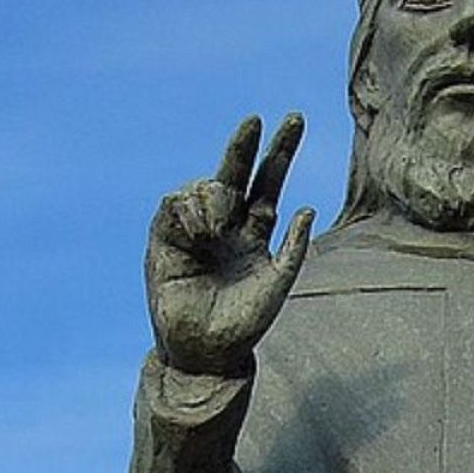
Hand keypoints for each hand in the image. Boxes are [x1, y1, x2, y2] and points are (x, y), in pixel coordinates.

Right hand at [147, 114, 314, 375]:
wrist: (206, 352)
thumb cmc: (245, 324)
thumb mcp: (278, 285)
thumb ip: (293, 249)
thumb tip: (307, 208)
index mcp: (256, 232)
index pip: (269, 182)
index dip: (280, 152)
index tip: (293, 119)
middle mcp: (227, 225)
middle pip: (236, 173)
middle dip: (244, 146)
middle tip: (255, 121)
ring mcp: (196, 230)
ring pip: (204, 187)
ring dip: (213, 197)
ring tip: (217, 227)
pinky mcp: (166, 240)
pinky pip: (174, 205)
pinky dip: (189, 209)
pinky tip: (201, 228)